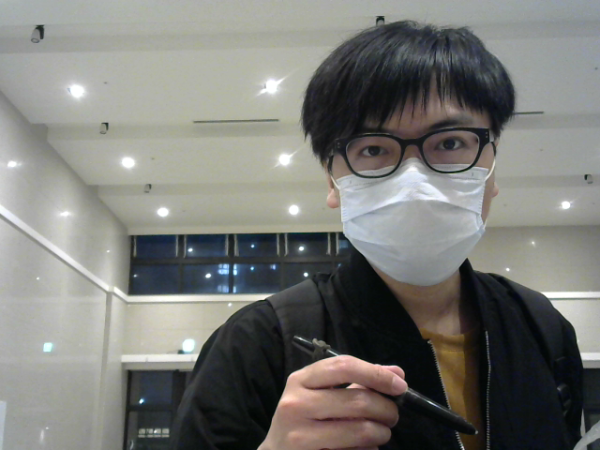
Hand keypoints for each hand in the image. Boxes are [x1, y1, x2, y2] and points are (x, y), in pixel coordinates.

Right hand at [258, 356, 407, 449]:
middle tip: (391, 415)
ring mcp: (300, 436)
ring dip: (382, 433)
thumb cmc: (302, 419)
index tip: (400, 385)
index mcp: (300, 380)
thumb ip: (357, 381)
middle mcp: (296, 405)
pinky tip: (363, 448)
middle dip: (386, 409)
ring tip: (380, 433)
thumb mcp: (320, 394)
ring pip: (362, 431)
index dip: (377, 374)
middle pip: (358, 400)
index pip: (344, 366)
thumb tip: (396, 374)